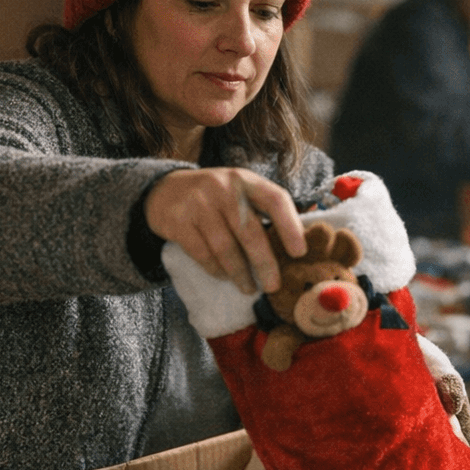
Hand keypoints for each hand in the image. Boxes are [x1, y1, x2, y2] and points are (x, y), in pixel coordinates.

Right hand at [143, 168, 308, 294]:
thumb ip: (266, 209)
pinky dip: (216, 269)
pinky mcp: (178, 222)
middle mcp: (223, 188)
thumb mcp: (240, 192)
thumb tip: (305, 239)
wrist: (164, 190)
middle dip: (265, 264)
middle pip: (250, 232)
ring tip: (250, 288)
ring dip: (240, 274)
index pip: (275, 199)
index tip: (299, 253)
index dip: (290, 226)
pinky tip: (224, 277)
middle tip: (274, 286)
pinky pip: (203, 254)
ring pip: (226, 248)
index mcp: (246, 180)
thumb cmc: (215, 197)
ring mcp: (198, 204)